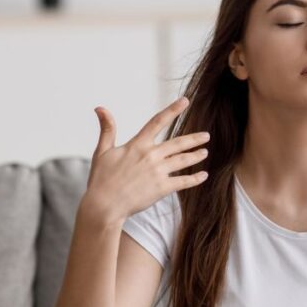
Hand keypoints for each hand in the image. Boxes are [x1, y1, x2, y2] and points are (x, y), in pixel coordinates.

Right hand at [80, 96, 210, 222]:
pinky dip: (195, 178)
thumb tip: (100, 108)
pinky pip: (184, 181)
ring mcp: (158, 172)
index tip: (185, 101)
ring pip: (183, 160)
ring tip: (205, 153)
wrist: (104, 205)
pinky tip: (203, 175)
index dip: (173, 110)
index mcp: (138, 145)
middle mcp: (151, 155)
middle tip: (206, 136)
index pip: (158, 121)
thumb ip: (107, 129)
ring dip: (196, 156)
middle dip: (194, 139)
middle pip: (178, 143)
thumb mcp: (102, 151)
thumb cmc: (101, 179)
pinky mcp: (162, 188)